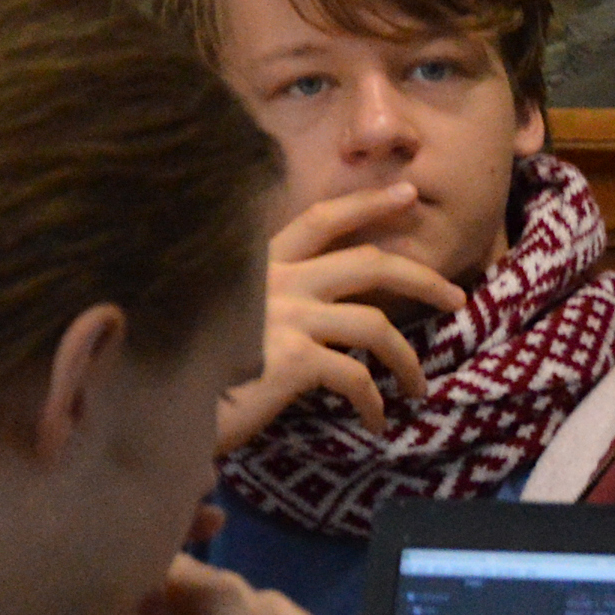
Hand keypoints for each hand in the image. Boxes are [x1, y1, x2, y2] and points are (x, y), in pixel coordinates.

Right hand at [214, 183, 469, 453]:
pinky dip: (374, 400)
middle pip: (369, 262)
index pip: (320, 220)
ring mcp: (283, 317)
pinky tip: (376, 420)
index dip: (368, 203)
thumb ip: (276, 309)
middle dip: (422, 277)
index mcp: (259, 267)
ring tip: (418, 387)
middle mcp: (273, 282)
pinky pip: (355, 376)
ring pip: (375, 324)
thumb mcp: (235, 326)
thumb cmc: (196, 374)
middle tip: (456, 297)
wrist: (158, 414)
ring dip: (407, 359)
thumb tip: (328, 321)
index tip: (408, 193)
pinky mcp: (291, 359)